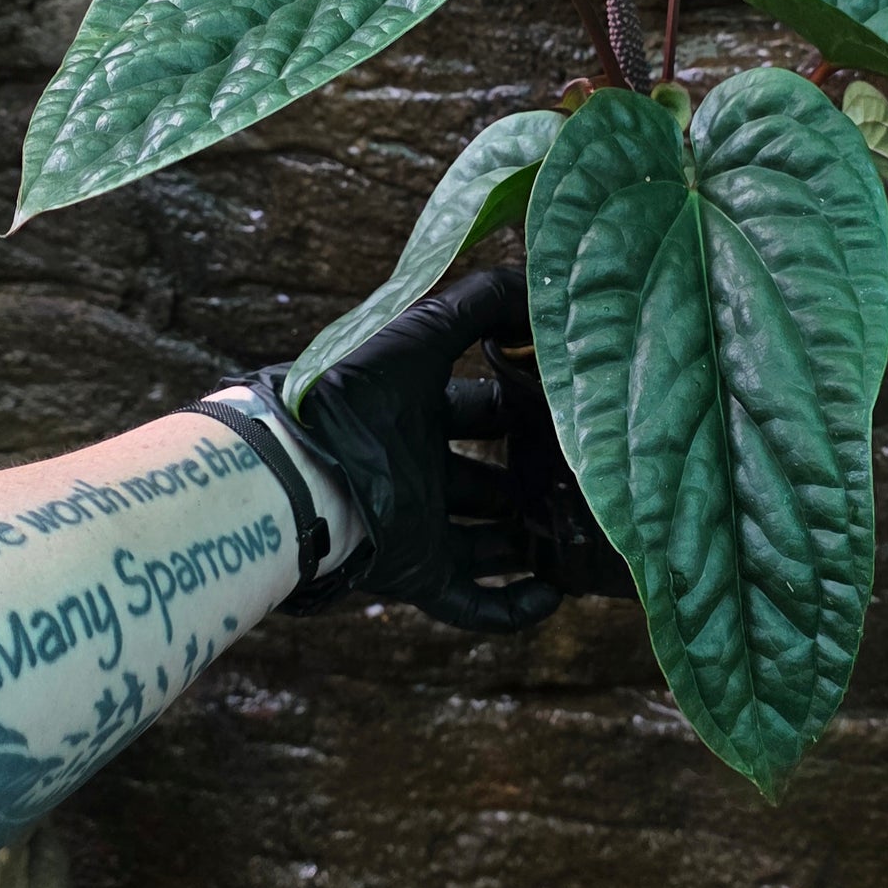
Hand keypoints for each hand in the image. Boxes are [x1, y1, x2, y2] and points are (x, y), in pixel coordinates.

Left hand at [240, 268, 566, 632]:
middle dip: (534, 477)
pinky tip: (553, 595)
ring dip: (533, 541)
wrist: (297, 472)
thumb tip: (538, 282)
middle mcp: (421, 468)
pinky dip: (513, 605)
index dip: (523, 407)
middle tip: (589, 475)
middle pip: (491, 476)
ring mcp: (421, 524)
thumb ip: (480, 301)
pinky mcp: (417, 573)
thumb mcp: (423, 331)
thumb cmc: (356, 393)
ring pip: (490, 539)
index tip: (574, 408)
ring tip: (587, 537)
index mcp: (418, 411)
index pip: (484, 409)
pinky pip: (473, 602)